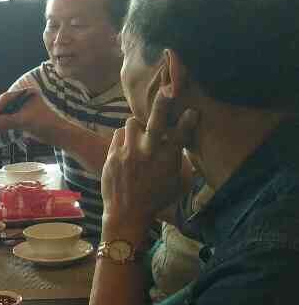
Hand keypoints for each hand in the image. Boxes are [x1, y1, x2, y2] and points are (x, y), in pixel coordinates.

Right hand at [0, 89, 66, 143]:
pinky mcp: (22, 117)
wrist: (58, 134)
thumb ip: (6, 121)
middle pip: (3, 105)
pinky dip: (1, 124)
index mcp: (26, 93)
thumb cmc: (45, 123)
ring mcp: (22, 108)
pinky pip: (7, 118)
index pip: (6, 98)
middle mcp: (23, 98)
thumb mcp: (24, 121)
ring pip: (4, 112)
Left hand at [101, 92, 198, 236]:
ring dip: (137, 127)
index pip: (180, 135)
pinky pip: (119, 135)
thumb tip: (180, 143)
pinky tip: (127, 148)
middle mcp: (147, 153)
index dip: (188, 122)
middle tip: (167, 91)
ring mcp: (128, 153)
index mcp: (166, 160)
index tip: (192, 111)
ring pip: (132, 123)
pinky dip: (124, 138)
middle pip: (156, 121)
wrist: (126, 213)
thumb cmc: (155, 198)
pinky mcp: (112, 156)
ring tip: (139, 136)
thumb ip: (177, 160)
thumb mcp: (175, 182)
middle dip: (163, 103)